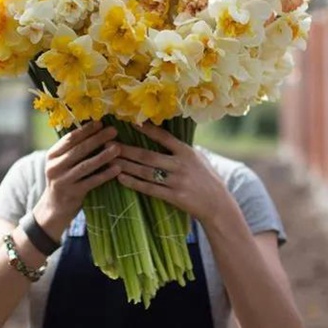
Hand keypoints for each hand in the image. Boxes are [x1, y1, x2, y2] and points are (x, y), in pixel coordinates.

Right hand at [33, 121, 120, 238]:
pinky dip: (105, 175)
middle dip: (97, 139)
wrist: (54, 207)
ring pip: (86, 165)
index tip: (100, 123)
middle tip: (113, 131)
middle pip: (79, 150)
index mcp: (52, 155)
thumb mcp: (62, 163)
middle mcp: (54, 167)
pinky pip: (92, 182)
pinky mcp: (73, 193)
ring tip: (117, 148)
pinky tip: (117, 169)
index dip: (86, 130)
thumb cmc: (64, 179)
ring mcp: (63, 181)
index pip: (69, 139)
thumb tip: (95, 130)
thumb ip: (73, 149)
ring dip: (103, 156)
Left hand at [115, 123, 231, 220]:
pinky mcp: (174, 197)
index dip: (148, 130)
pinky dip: (134, 183)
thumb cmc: (207, 180)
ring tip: (110, 160)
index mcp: (187, 152)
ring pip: (145, 172)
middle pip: (148, 156)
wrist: (218, 205)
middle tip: (109, 143)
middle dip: (127, 150)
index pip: (165, 137)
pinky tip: (120, 178)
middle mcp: (181, 165)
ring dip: (126, 166)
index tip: (132, 122)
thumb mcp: (198, 159)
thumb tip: (164, 136)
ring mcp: (177, 181)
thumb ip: (181, 150)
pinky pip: (149, 188)